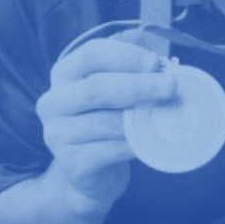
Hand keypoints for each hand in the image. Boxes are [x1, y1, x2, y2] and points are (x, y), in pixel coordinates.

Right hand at [35, 37, 176, 210]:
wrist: (95, 169)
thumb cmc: (112, 118)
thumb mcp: (119, 90)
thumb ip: (136, 74)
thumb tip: (164, 68)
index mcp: (65, 73)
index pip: (92, 54)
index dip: (126, 56)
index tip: (156, 62)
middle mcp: (54, 101)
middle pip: (98, 87)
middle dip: (139, 85)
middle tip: (170, 86)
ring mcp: (57, 133)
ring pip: (105, 122)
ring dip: (140, 118)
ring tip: (167, 116)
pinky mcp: (70, 163)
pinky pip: (110, 150)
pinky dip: (134, 146)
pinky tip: (150, 143)